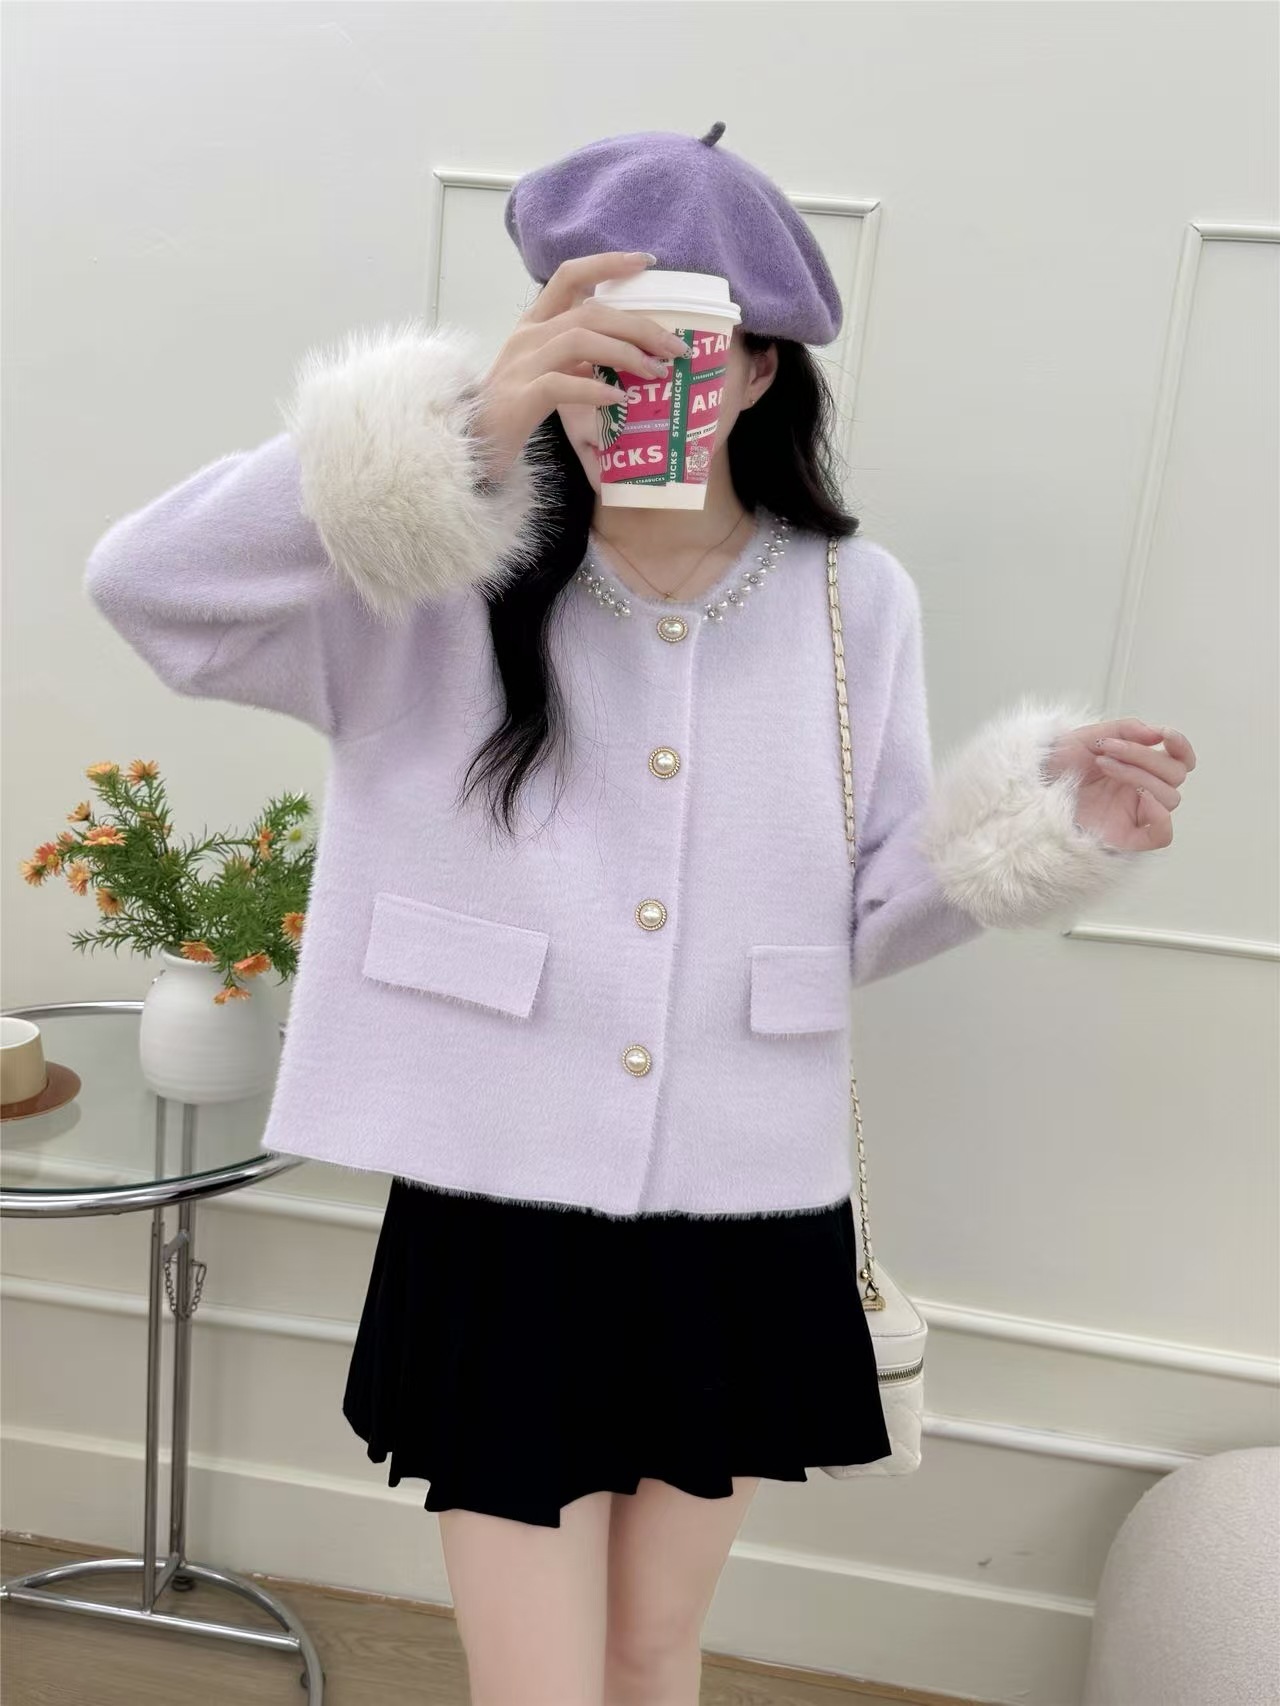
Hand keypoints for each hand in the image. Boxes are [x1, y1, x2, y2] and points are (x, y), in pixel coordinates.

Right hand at [468, 252, 690, 482]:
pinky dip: (594, 390)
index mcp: (534, 323)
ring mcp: (521, 364)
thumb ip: (577, 356)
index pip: (570, 275)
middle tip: (674, 346)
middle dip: (638, 325)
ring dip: (625, 354)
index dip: (608, 262)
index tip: (646, 261)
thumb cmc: (514, 409)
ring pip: (579, 340)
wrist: (471, 443)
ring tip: (656, 372)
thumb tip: (625, 352)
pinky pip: (561, 386)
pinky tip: (619, 401)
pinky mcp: (520, 398)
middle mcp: (527, 335)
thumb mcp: (547, 371)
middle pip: (589, 312)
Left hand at [1043, 718, 1196, 851]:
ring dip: (1139, 775)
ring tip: (1104, 764)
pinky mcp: (1127, 837)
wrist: (1031, 787)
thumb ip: (1126, 730)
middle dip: (1144, 756)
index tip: (1164, 735)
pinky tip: (1140, 797)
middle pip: (1174, 775)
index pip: (1180, 760)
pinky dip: (1161, 818)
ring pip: (1169, 797)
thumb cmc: (1058, 764)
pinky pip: (1161, 836)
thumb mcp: (1090, 737)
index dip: (1181, 746)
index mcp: (1140, 767)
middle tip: (1108, 749)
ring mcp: (1136, 814)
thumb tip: (1157, 734)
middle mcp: (1142, 791)